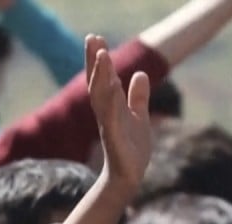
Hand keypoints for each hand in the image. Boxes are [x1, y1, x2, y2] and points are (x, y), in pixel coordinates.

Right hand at [87, 35, 151, 195]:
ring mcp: (108, 124)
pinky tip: (112, 86)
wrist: (129, 177)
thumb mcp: (139, 116)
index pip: (102, 78)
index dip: (98, 59)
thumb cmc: (132, 149)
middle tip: (92, 37)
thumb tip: (139, 74)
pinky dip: (110, 101)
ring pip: (101, 96)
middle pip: (97, 82)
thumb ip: (138, 96)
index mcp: (112, 106)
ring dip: (100, 75)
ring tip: (102, 55)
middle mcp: (107, 112)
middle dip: (94, 60)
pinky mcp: (114, 138)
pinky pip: (110, 117)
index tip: (95, 38)